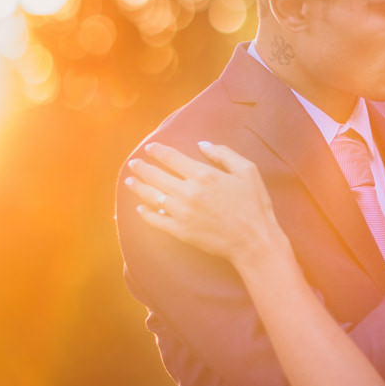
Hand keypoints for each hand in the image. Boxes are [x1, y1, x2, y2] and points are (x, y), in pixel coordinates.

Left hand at [125, 142, 286, 265]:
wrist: (254, 241)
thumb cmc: (254, 205)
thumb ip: (224, 154)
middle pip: (156, 176)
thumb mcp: (247, 171)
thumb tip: (201, 145)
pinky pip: (156, 221)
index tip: (150, 148)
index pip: (172, 158)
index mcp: (204, 175)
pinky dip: (145, 214)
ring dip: (138, 188)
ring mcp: (182, 213)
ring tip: (130, 182)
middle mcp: (189, 192)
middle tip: (133, 164)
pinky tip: (139, 209)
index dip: (158, 151)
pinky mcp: (180, 231)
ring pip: (152, 197)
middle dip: (142, 168)